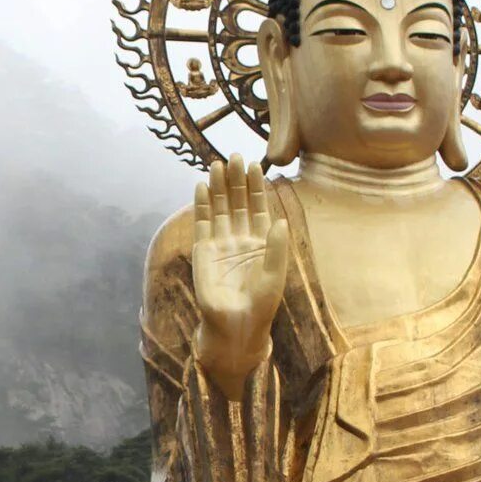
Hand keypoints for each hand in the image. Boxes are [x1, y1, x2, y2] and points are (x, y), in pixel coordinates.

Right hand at [192, 155, 290, 398]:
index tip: (256, 165)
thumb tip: (280, 219)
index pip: (259, 207)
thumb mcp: (276, 274)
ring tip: (216, 164)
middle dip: (236, 180)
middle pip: (238, 202)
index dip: (257, 186)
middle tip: (234, 156)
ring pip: (219, 208)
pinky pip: (202, 224)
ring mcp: (221, 243)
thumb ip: (277, 247)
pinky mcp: (203, 251)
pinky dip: (201, 205)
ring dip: (218, 187)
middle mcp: (241, 237)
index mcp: (262, 241)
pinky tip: (201, 187)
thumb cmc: (261, 303)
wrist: (236, 325)